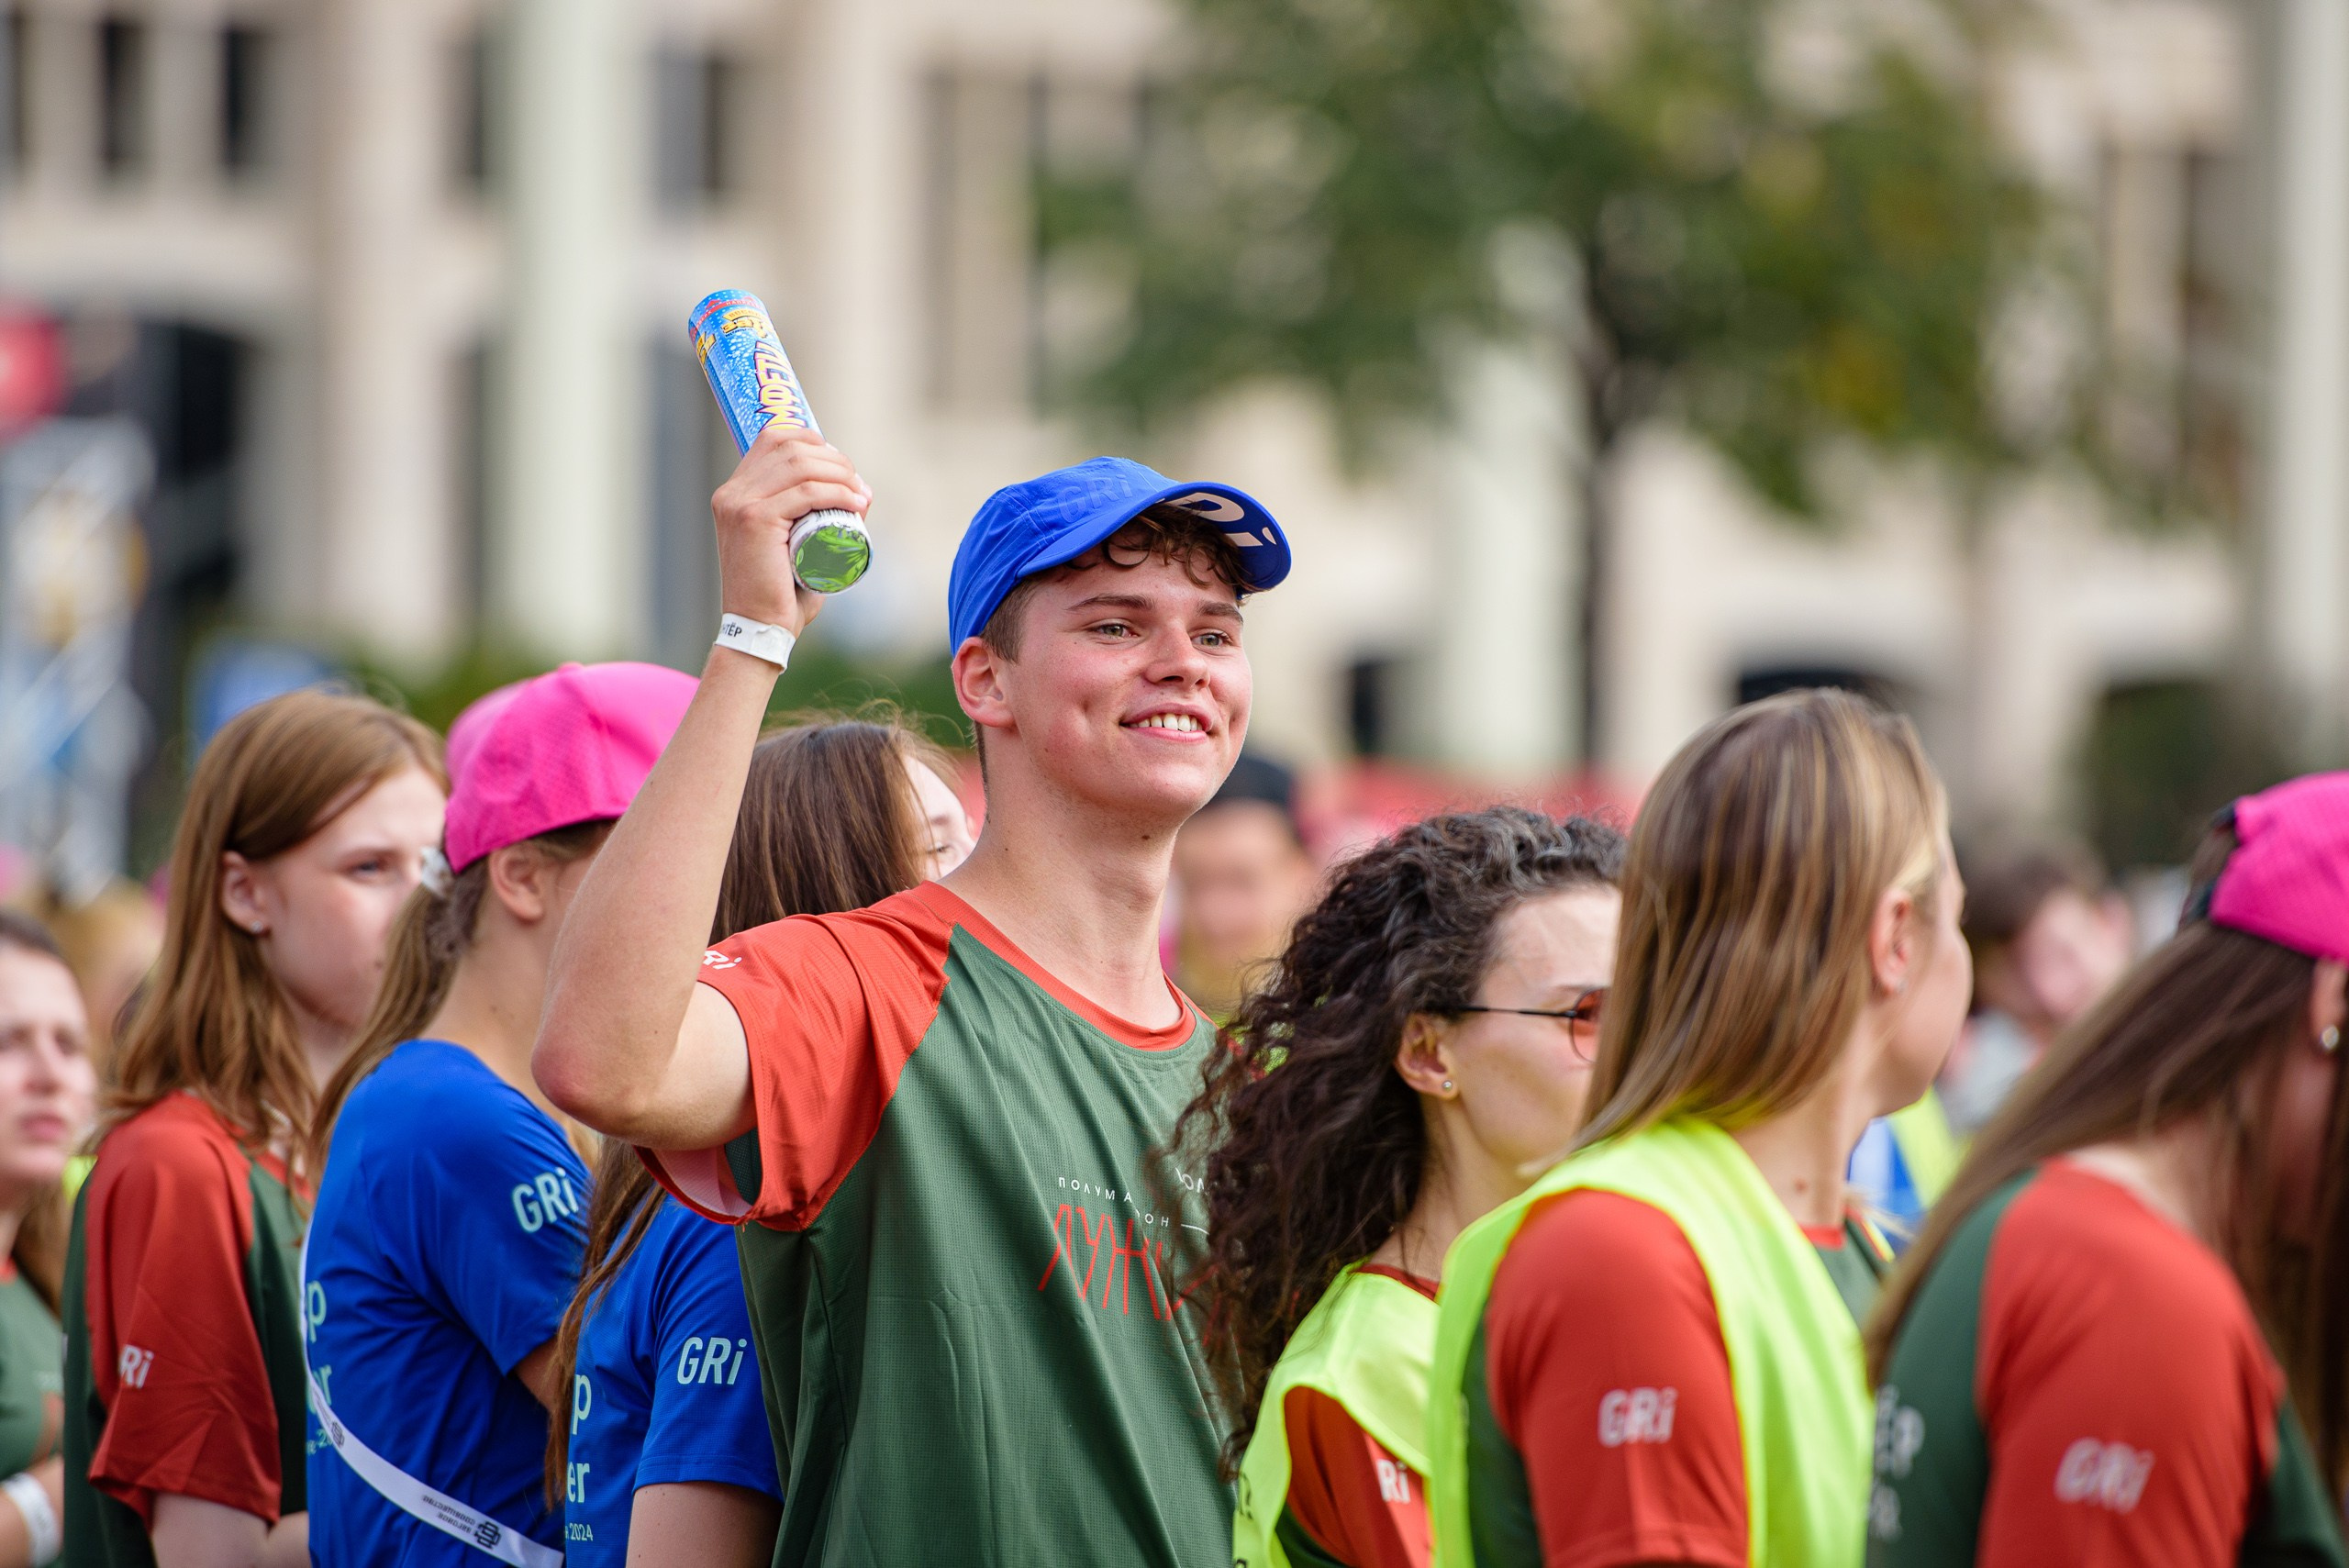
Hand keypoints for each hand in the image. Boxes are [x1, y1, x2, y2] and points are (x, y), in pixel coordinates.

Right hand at [711, 427, 870, 633]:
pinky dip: (837, 492)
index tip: (842, 468)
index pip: (773, 438)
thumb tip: (856, 493)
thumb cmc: (781, 594)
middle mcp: (732, 493)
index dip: (813, 442)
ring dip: (840, 474)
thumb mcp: (791, 544)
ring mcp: (740, 504)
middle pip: (791, 447)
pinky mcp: (755, 520)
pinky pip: (806, 492)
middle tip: (859, 486)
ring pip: (800, 465)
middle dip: (834, 460)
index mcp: (734, 493)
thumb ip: (808, 519)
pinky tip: (855, 501)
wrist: (760, 629)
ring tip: (861, 495)